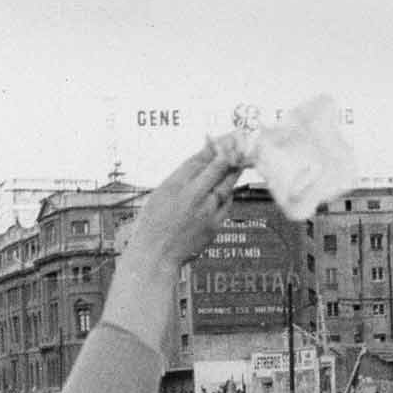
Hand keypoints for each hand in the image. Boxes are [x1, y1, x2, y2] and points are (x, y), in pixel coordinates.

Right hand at [125, 144, 242, 269]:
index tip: (220, 138)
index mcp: (174, 185)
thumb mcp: (160, 194)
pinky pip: (227, 204)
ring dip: (234, 171)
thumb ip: (181, 176)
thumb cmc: (154, 223)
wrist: (156, 254)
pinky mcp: (214, 225)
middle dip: (229, 153)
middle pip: (218, 167)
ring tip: (239, 161)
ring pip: (227, 184)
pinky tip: (228, 188)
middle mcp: (192, 196)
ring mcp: (206, 211)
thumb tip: (202, 159)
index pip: (199, 159)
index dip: (213, 146)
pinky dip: (228, 193)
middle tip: (238, 143)